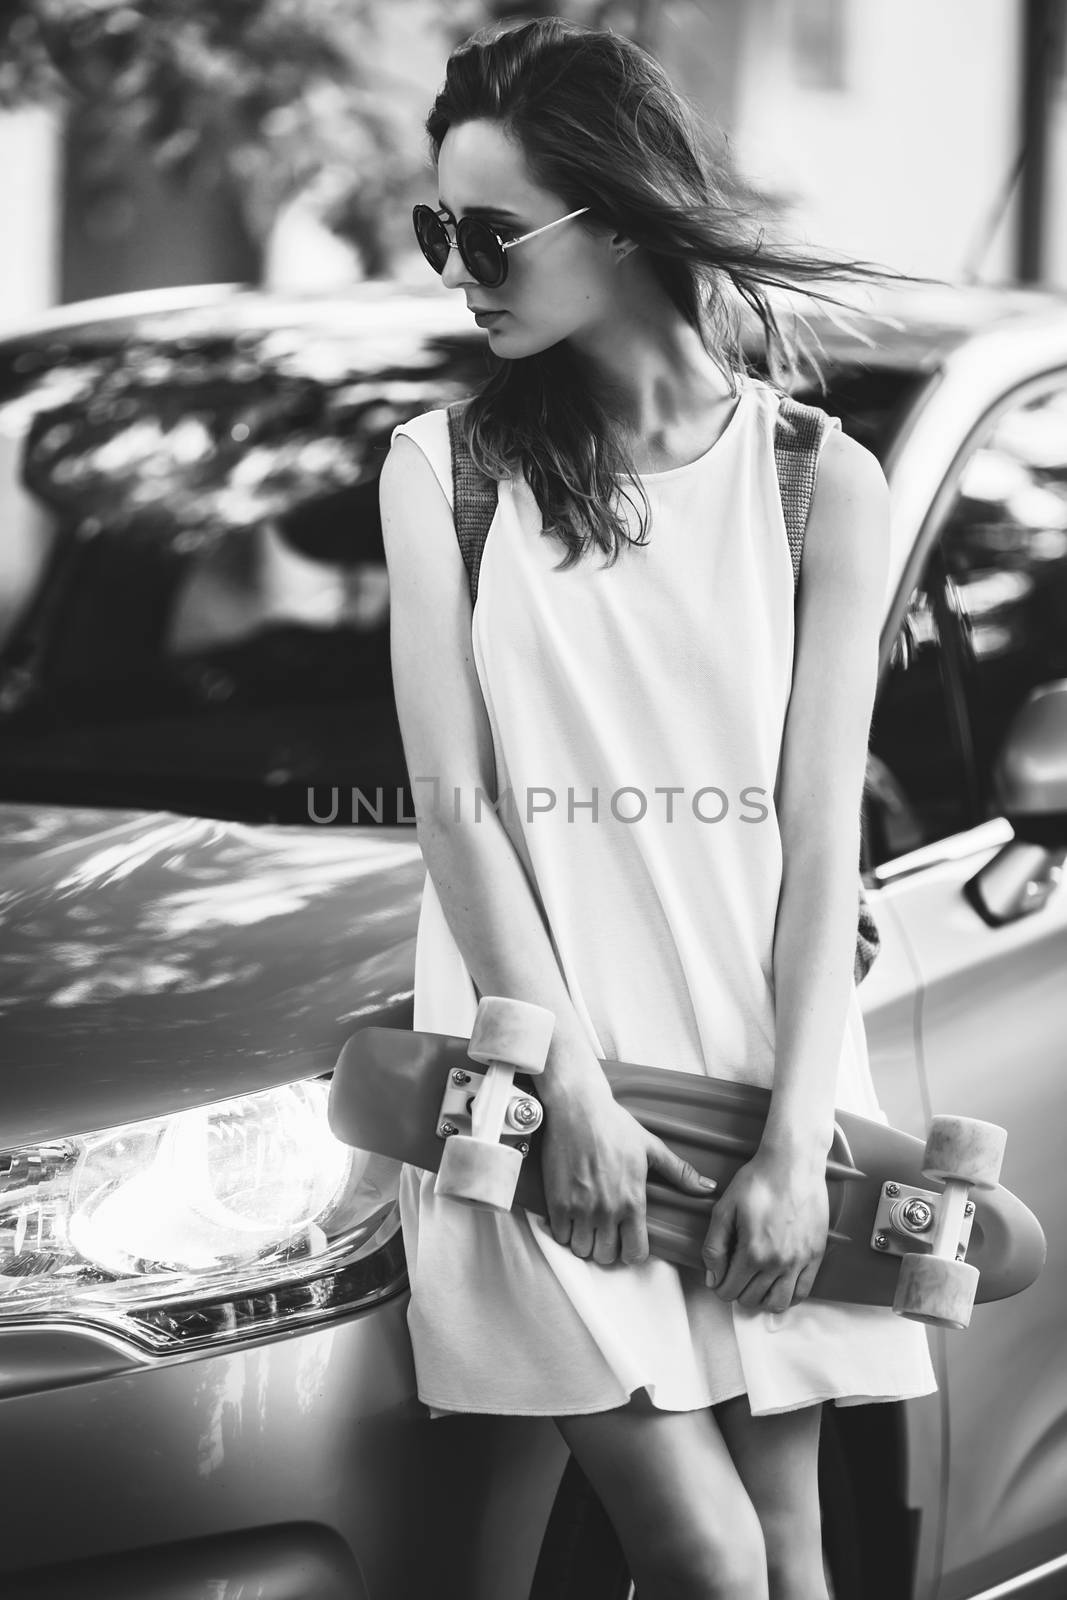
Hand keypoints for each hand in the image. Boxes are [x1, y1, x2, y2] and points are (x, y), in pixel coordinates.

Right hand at [540, 1079, 717, 1267]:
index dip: (632, 1251)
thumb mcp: (651, 1147)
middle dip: (607, 1248)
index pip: (636, 1254)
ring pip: (582, 1250)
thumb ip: (679, 1172)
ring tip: (587, 1225)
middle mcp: (607, 1210)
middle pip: (606, 1257)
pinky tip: (570, 1216)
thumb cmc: (615, 1125)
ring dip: (585, 1241)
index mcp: (633, 1201)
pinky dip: (564, 1231)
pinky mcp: (557, 1202)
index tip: (627, 1239)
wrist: (578, 1108)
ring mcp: (580, 1208)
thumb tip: (709, 1188)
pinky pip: (560, 1236)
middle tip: (605, 1231)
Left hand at [701, 1145, 828, 1311]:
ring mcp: (800, 1262)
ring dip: (762, 1298)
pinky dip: (788, 1295)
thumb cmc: (758, 1181)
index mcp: (753, 1252)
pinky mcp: (816, 1255)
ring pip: (778, 1303)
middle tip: (736, 1273)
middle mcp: (778, 1263)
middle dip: (738, 1290)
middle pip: (751, 1300)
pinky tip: (778, 1283)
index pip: (729, 1291)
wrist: (793, 1163)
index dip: (719, 1285)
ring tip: (756, 1281)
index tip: (720, 1275)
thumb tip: (712, 1277)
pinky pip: (803, 1293)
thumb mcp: (724, 1208)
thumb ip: (714, 1246)